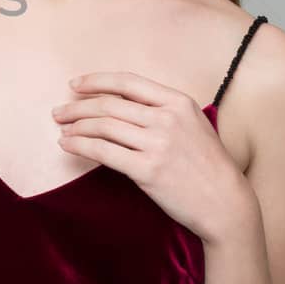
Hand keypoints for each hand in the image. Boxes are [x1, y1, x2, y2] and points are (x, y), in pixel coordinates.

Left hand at [51, 72, 254, 242]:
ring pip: (103, 126)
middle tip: (59, 112)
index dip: (96, 81)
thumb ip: (162, 111)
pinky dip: (80, 146)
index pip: (127, 82)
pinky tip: (67, 145)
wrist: (226, 203)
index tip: (75, 85)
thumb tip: (120, 105)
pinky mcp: (147, 169)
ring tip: (62, 130)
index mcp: (178, 102)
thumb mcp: (193, 125)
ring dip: (75, 127)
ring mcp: (158, 144)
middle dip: (77, 107)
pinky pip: (103, 152)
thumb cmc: (208, 166)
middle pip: (109, 104)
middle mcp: (167, 118)